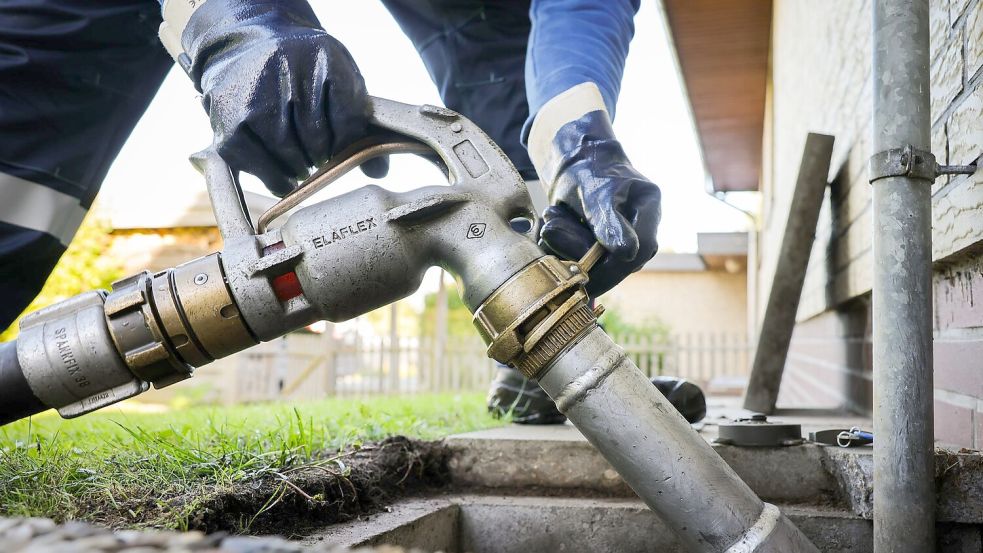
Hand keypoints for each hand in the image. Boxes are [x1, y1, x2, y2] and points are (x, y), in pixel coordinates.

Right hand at [182, 0, 379, 195]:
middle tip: (321, 158)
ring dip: (300, 168)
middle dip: (323, 156)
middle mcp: (284, 69)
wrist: (249, 46)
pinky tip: (284, 178)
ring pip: (287, 153)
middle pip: (317, 137)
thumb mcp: (339, 80)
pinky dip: (274, 178)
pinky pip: (256, 164)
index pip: (348, 115)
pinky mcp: (227, 121)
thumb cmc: (304, 72)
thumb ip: (360, 120)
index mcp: (323, 56)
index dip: (349, 143)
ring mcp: (251, 96)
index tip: (343, 149)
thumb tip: (378, 171)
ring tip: (303, 166)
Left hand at [537, 112, 660, 296]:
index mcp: (649, 210)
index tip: (580, 265)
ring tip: (551, 215)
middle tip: (549, 227)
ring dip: (564, 245)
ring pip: (595, 265)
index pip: (641, 249)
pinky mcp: (602, 250)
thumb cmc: (590, 169)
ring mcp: (623, 242)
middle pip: (616, 264)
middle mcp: (640, 232)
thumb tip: (628, 253)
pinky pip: (580, 261)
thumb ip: (611, 222)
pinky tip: (553, 221)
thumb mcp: (597, 193)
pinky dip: (559, 245)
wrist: (575, 164)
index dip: (614, 265)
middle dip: (577, 249)